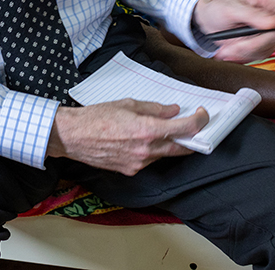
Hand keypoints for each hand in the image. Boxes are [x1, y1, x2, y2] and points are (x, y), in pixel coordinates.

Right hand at [46, 99, 207, 175]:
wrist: (73, 136)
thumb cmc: (96, 117)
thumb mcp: (128, 104)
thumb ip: (154, 109)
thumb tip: (173, 111)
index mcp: (146, 130)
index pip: (185, 129)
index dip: (199, 121)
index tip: (202, 115)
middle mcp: (146, 150)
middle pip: (181, 148)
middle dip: (191, 137)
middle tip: (194, 127)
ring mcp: (138, 163)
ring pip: (164, 154)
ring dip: (167, 143)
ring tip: (158, 130)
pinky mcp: (130, 171)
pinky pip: (149, 160)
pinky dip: (151, 150)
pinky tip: (140, 140)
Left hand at [192, 0, 274, 62]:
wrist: (209, 21)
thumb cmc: (219, 8)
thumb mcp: (230, 8)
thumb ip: (252, 15)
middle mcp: (273, 14)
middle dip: (255, 43)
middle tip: (235, 45)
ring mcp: (270, 31)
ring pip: (269, 47)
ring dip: (245, 51)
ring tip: (227, 48)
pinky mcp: (264, 44)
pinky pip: (260, 54)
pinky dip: (243, 55)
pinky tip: (231, 50)